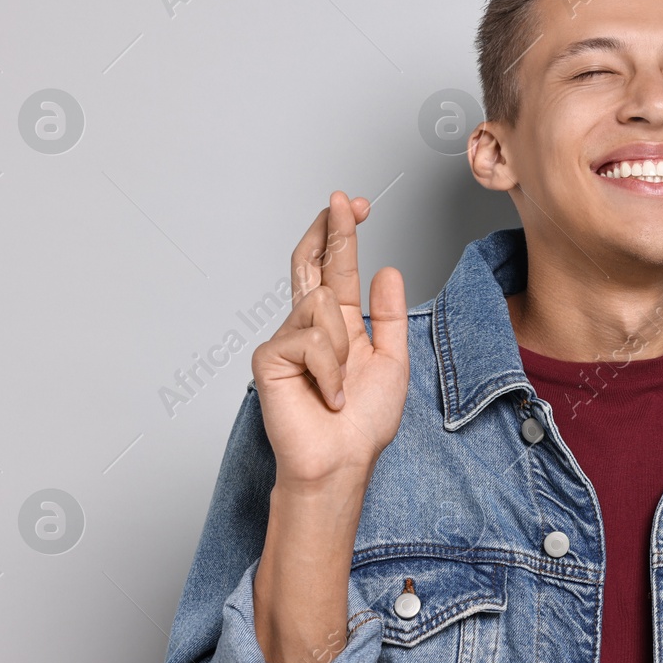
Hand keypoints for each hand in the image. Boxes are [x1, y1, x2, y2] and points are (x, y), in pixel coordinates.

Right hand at [251, 190, 409, 489]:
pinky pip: (310, 340)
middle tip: (344, 200)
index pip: (335, 267)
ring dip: (342, 348)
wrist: (342, 463)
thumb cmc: (363, 424)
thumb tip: (388, 270)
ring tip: (340, 384)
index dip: (343, 234)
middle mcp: (308, 326)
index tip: (356, 205)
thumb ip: (390, 316)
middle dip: (330, 229)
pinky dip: (329, 372)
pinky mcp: (270, 358)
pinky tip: (328, 396)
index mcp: (338, 325)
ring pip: (321, 304)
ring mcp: (286, 340)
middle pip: (312, 262)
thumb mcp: (393, 360)